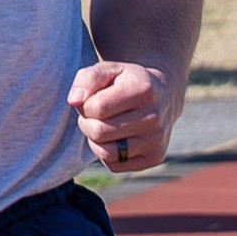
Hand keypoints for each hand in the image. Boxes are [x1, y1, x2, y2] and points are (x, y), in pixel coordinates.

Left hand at [70, 59, 174, 173]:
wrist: (162, 97)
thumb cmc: (126, 82)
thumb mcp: (108, 70)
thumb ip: (87, 79)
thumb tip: (73, 100)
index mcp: (144, 90)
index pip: (97, 108)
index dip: (86, 106)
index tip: (92, 100)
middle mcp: (154, 117)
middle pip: (99, 132)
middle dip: (87, 123)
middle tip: (94, 115)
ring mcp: (156, 140)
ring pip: (106, 152)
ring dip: (95, 140)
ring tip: (102, 125)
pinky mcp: (154, 157)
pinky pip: (114, 165)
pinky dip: (106, 153)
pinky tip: (114, 138)